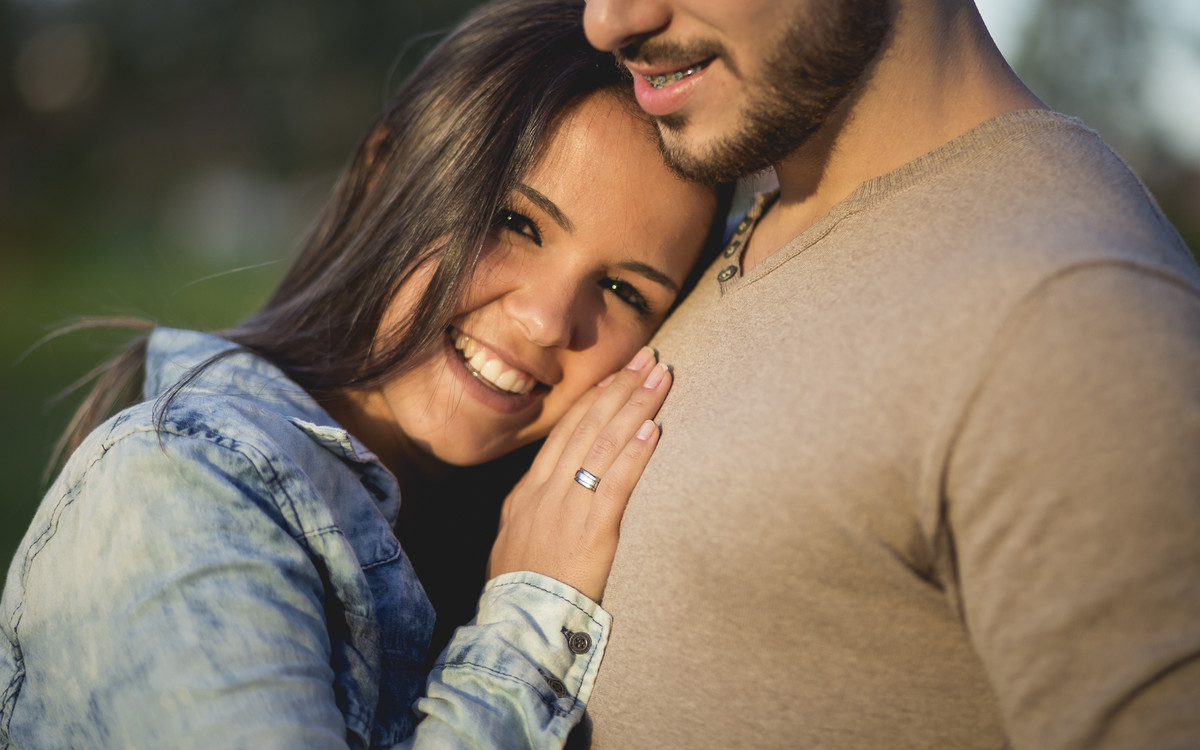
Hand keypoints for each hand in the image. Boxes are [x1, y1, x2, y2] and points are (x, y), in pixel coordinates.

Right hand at [488, 346, 670, 601]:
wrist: (519, 620)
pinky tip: (654, 429)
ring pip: (605, 444)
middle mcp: (547, 489)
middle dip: (621, 388)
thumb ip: (535, 503)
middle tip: (649, 359)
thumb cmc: (519, 583)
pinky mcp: (593, 530)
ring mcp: (569, 506)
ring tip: (660, 379)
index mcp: (529, 488)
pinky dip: (636, 453)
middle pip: (588, 425)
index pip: (565, 430)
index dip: (595, 397)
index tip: (619, 372)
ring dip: (635, 407)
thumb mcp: (515, 533)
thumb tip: (554, 481)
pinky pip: (617, 483)